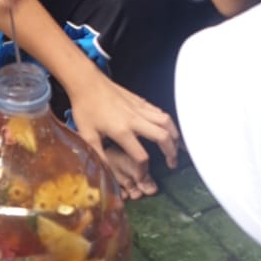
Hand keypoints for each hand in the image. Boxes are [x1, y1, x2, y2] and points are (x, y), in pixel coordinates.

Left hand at [70, 71, 179, 199]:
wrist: (87, 83)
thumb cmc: (85, 108)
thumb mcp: (87, 135)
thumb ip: (98, 155)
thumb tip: (105, 172)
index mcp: (122, 131)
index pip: (141, 156)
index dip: (144, 171)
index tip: (142, 177)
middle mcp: (135, 119)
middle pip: (163, 137)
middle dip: (171, 152)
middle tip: (171, 163)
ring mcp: (140, 108)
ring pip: (166, 122)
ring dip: (174, 136)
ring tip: (175, 146)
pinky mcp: (141, 101)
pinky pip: (160, 112)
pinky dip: (167, 122)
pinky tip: (166, 129)